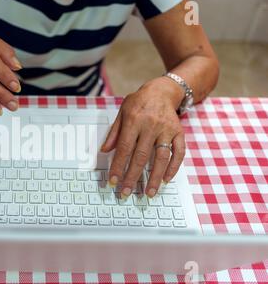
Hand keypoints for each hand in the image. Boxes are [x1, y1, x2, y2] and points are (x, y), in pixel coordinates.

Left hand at [101, 77, 185, 198]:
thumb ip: (114, 132)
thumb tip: (104, 151)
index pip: (124, 148)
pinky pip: (179, 153)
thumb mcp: (122, 112)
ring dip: (155, 177)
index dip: (118, 166)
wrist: (162, 91)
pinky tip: (166, 180)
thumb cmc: (138, 103)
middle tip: (126, 193)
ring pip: (161, 158)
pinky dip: (173, 168)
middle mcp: (151, 126)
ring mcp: (167, 130)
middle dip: (133, 177)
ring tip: (149, 193)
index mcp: (134, 121)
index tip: (113, 181)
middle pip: (141, 156)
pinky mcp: (179, 133)